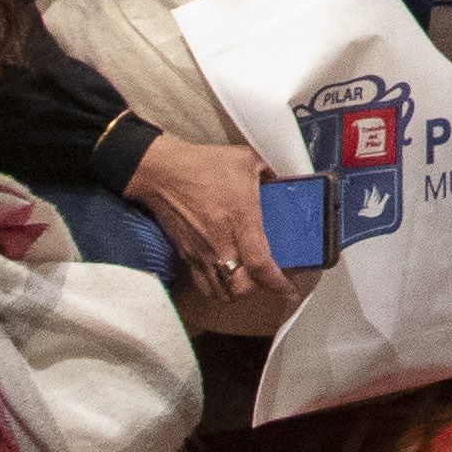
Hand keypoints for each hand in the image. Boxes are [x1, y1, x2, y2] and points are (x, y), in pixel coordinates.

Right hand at [130, 131, 280, 297]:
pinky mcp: (186, 255)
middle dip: (257, 288)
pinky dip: (215, 288)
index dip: (276, 281)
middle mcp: (221, 243)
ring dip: (236, 291)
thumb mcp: (245, 159)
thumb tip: (287, 176)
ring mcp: (201, 252)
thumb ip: (270, 170)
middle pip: (240, 287)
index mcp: (240, 220)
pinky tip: (224, 277)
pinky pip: (202, 284)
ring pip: (220, 292)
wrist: (162, 173)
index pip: (259, 263)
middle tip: (267, 278)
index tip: (288, 286)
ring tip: (246, 281)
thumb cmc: (205, 165)